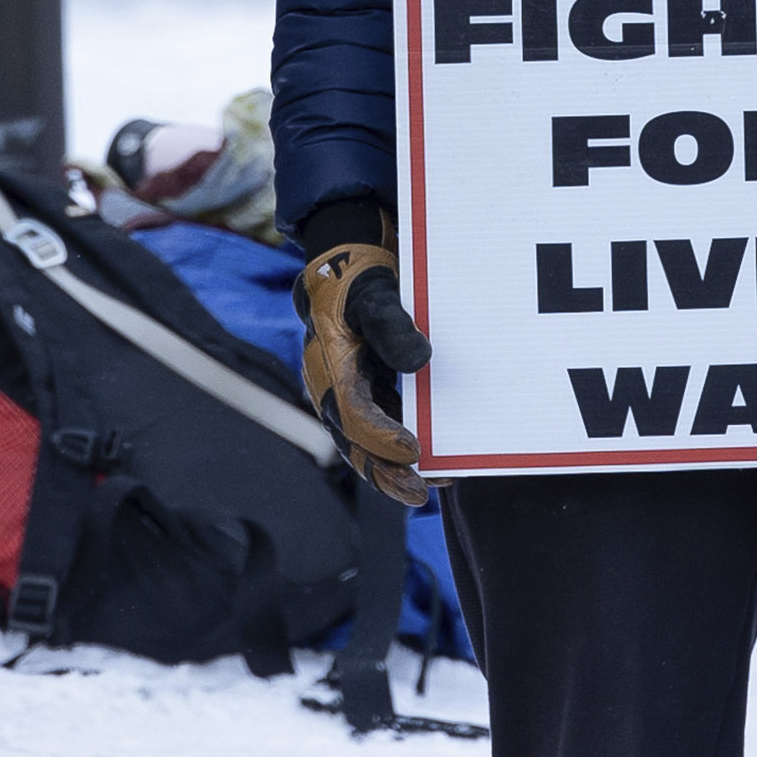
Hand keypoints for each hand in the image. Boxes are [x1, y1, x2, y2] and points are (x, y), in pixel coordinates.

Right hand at [296, 238, 433, 506]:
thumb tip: (419, 362)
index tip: (412, 449)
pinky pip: (378, 432)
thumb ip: (391, 324)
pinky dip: (398, 452)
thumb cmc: (358, 279)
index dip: (379, 434)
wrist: (346, 264)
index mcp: (327, 362)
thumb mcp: (373, 293)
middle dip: (383, 471)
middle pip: (351, 440)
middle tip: (418, 492)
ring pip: (362, 444)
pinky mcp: (366, 394)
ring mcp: (347, 394)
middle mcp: (332, 386)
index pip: (349, 409)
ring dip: (391, 470)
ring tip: (425, 490)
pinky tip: (429, 464)